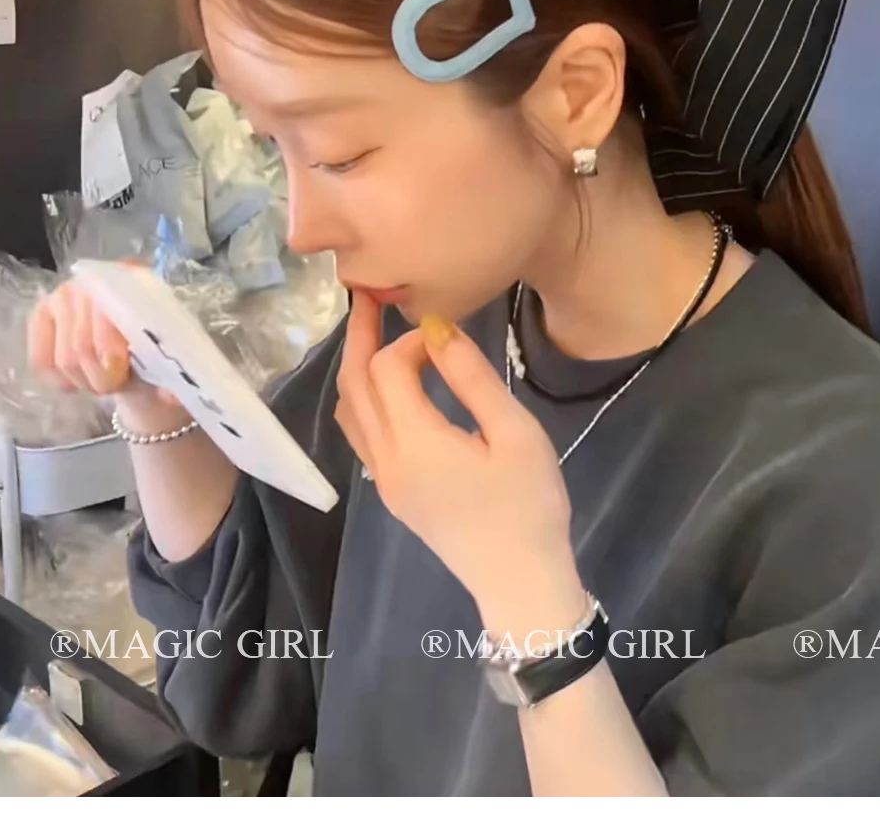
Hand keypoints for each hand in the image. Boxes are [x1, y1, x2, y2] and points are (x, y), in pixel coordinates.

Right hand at [27, 281, 188, 429]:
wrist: (137, 364)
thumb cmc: (153, 357)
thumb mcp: (169, 365)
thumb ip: (174, 376)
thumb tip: (172, 395)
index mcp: (136, 280)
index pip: (109, 323)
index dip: (115, 358)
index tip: (125, 374)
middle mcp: (95, 280)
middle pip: (83, 347)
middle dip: (101, 378)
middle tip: (116, 381)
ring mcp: (64, 294)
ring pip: (64, 359)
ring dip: (85, 380)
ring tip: (102, 378)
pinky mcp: (42, 313)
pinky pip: (42, 361)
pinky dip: (62, 380)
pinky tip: (79, 378)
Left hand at [336, 294, 587, 646]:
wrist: (521, 582)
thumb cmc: (528, 505)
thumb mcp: (514, 433)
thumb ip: (471, 376)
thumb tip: (436, 326)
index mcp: (414, 441)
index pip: (385, 368)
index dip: (407, 339)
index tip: (446, 332)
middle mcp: (386, 459)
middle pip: (353, 386)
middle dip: (360, 338)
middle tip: (371, 298)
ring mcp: (384, 481)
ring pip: (350, 413)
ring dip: (358, 369)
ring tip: (375, 335)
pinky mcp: (394, 494)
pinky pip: (362, 436)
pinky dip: (365, 400)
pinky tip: (391, 388)